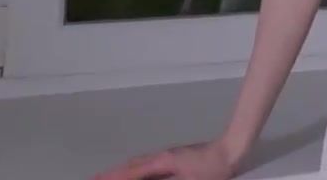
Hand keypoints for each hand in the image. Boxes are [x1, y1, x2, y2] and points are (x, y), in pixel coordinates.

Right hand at [93, 139, 236, 179]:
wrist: (232, 149)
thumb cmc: (213, 168)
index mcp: (162, 162)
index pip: (132, 172)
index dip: (114, 177)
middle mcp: (161, 156)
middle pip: (131, 165)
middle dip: (112, 173)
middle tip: (94, 179)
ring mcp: (168, 155)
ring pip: (138, 163)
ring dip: (123, 170)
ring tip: (108, 176)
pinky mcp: (174, 157)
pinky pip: (148, 163)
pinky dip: (136, 168)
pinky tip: (137, 173)